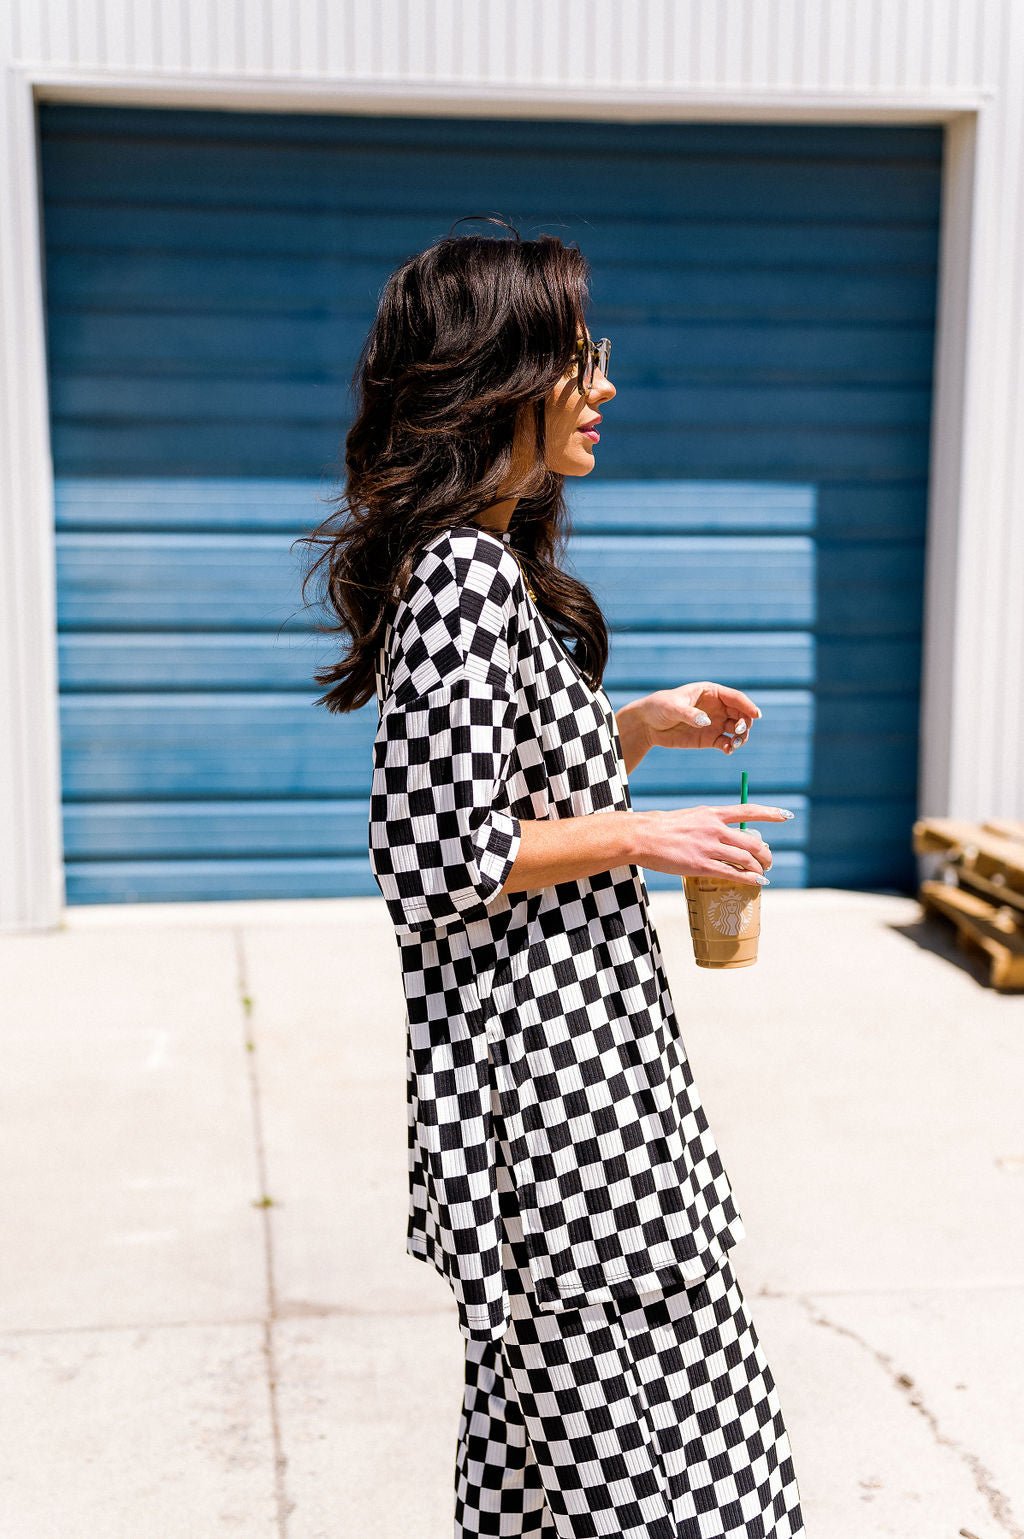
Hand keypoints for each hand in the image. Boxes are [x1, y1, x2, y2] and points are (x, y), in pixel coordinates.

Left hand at [631, 682, 762, 755]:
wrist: (648, 724)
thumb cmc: (659, 707)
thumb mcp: (673, 708)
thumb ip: (689, 714)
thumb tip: (706, 721)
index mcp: (711, 692)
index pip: (736, 698)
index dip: (748, 706)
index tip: (756, 715)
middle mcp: (717, 708)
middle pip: (741, 714)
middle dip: (745, 723)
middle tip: (738, 731)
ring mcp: (715, 723)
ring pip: (737, 730)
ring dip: (740, 737)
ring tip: (733, 743)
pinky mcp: (709, 739)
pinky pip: (726, 743)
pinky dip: (730, 747)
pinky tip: (727, 750)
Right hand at [634, 802, 793, 884]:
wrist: (642, 836)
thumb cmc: (664, 827)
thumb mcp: (692, 817)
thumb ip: (711, 825)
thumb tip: (728, 837)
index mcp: (712, 813)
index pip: (748, 810)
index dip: (771, 813)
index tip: (787, 816)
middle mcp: (715, 828)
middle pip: (753, 841)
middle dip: (766, 853)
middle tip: (768, 861)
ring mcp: (709, 847)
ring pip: (746, 859)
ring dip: (759, 868)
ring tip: (763, 874)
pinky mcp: (701, 865)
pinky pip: (733, 874)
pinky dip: (750, 879)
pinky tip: (758, 882)